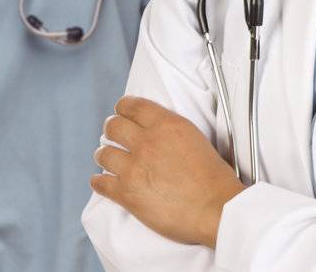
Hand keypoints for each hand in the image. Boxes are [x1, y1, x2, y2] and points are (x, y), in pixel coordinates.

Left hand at [91, 96, 245, 248]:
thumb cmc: (214, 179)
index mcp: (167, 125)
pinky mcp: (126, 193)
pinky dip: (99, 182)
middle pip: (113, 126)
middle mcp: (147, 142)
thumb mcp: (196, 139)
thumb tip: (159, 132)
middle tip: (114, 135)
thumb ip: (172, 130)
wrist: (215, 209)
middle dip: (112, 130)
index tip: (121, 111)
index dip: (123, 108)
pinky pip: (100, 183)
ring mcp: (134, 168)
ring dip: (105, 156)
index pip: (133, 106)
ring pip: (103, 154)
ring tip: (108, 160)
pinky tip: (101, 182)